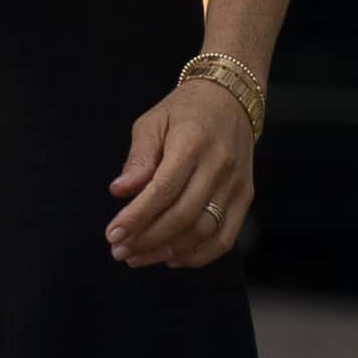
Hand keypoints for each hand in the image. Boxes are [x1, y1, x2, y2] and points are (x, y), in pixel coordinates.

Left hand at [106, 76, 254, 268]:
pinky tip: (171, 258)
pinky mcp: (245, 197)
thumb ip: (138, 159)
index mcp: (192, 143)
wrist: (231, 99)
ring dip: (169, 251)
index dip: (137, 217)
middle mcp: (219, 167)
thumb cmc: (184, 111)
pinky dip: (199, 254)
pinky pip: (225, 237)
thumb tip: (119, 192)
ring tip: (138, 257)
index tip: (112, 234)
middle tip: (120, 252)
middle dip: (147, 239)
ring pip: (204, 231)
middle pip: (184, 216)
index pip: (163, 190)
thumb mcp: (152, 122)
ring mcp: (236, 185)